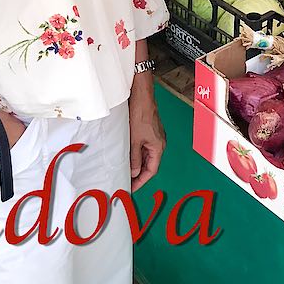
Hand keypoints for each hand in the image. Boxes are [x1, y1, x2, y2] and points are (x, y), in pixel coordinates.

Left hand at [129, 74, 165, 190]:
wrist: (141, 96)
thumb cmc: (140, 115)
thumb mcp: (134, 140)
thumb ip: (134, 158)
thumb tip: (134, 172)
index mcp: (158, 147)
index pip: (151, 170)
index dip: (141, 181)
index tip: (132, 188)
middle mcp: (159, 143)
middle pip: (150, 164)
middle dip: (139, 175)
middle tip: (126, 182)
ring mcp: (154, 137)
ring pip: (146, 156)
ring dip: (137, 165)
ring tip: (125, 172)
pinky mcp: (149, 131)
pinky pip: (144, 148)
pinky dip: (136, 155)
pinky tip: (127, 157)